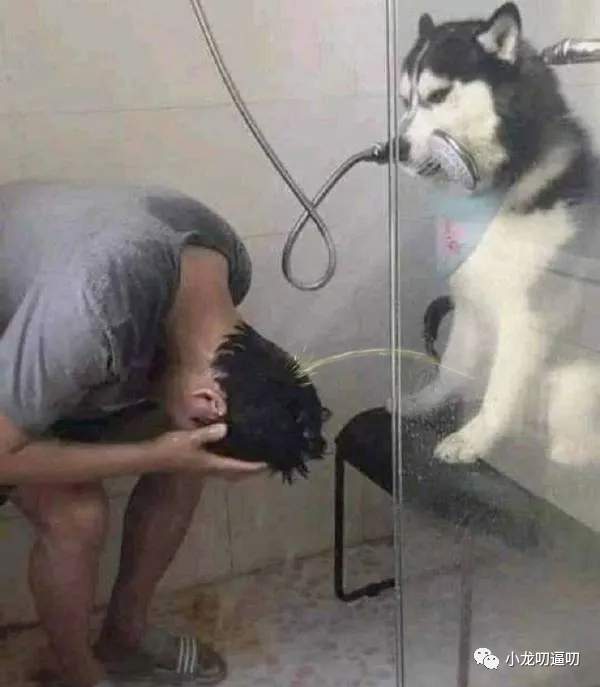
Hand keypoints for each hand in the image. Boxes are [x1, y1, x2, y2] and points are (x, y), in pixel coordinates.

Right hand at [152, 423, 267, 479]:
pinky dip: (229, 460)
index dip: (254, 467)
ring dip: (240, 466)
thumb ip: (208, 433)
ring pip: (227, 469)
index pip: (238, 468)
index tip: (268, 464)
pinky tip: (229, 450)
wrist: (150, 458)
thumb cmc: (170, 449)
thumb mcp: (190, 438)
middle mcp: (210, 469)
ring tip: (251, 456)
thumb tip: (226, 428)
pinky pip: (219, 464)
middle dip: (250, 470)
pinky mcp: (196, 464)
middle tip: (263, 462)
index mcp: (212, 465)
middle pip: (235, 473)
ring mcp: (203, 468)